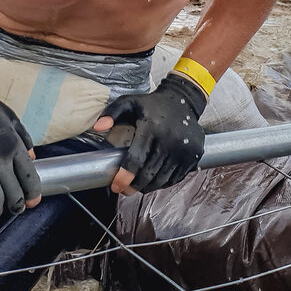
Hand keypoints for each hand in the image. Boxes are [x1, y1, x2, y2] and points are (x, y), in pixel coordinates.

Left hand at [93, 73, 206, 194]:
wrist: (183, 101)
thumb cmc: (152, 104)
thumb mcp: (129, 102)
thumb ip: (111, 113)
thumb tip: (97, 127)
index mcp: (152, 127)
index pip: (136, 159)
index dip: (124, 176)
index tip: (115, 186)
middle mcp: (170, 140)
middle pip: (149, 173)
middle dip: (133, 186)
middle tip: (123, 190)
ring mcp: (184, 150)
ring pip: (162, 179)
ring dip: (147, 187)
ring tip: (137, 186)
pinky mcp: (193, 156)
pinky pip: (175, 178)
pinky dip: (163, 183)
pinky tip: (153, 181)